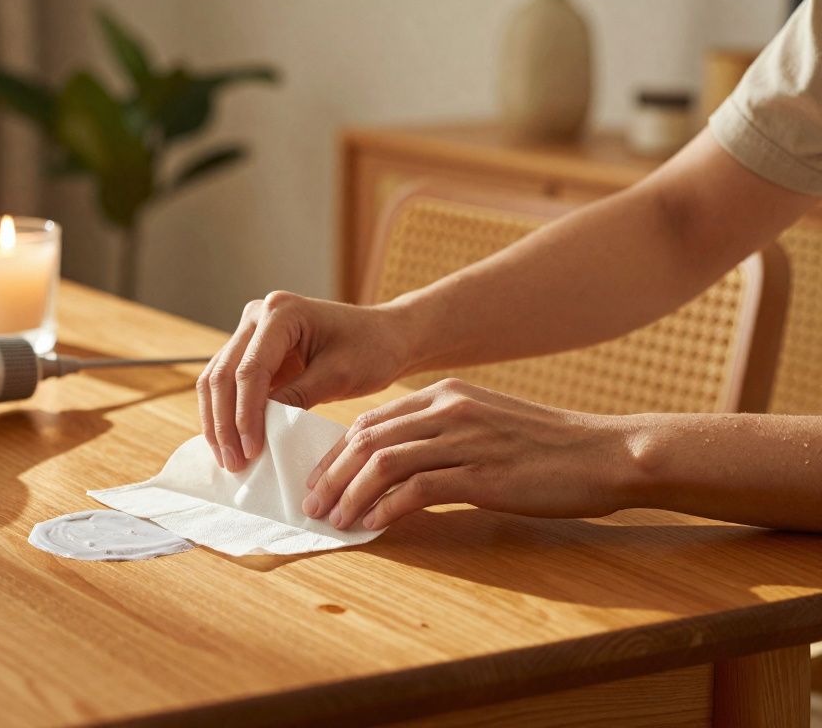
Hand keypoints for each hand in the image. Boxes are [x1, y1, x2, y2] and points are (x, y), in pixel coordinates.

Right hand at [197, 291, 409, 471]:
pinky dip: (227, 414)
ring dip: (218, 421)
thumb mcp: (338, 376)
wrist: (386, 336)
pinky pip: (229, 384)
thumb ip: (297, 397)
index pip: (250, 370)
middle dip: (224, 423)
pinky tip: (230, 443)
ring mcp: (252, 331)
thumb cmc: (371, 349)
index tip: (252, 451)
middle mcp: (258, 315)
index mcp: (281, 312)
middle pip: (222, 374)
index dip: (246, 414)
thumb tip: (259, 429)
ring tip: (228, 459)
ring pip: (216, 380)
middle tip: (234, 462)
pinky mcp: (253, 350)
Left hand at [302, 378, 637, 529]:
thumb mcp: (487, 424)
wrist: (608, 454)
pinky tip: (372, 526)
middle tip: (312, 505)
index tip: (318, 481)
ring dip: (350, 495)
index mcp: (446, 394)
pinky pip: (416, 489)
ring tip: (334, 521)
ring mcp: (465, 439)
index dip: (336, 452)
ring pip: (383, 462)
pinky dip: (385, 509)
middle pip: (367, 439)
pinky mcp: (482, 473)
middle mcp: (449, 408)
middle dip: (331, 474)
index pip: (371, 420)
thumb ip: (442, 434)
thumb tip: (396, 466)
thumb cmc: (549, 449)